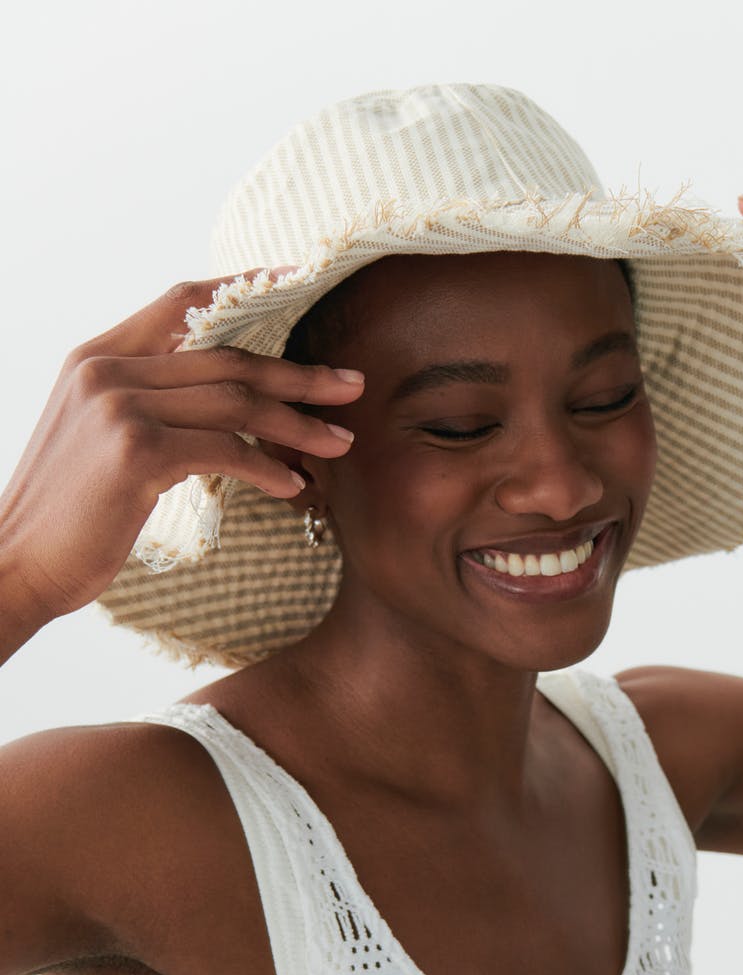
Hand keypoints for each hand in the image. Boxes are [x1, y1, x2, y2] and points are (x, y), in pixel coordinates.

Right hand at [0, 272, 363, 623]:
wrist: (16, 562)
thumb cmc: (68, 515)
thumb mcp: (98, 439)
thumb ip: (148, 405)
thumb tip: (224, 407)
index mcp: (98, 357)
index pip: (183, 302)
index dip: (247, 287)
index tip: (303, 285)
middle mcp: (106, 370)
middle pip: (226, 358)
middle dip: (297, 374)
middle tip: (351, 386)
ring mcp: (119, 408)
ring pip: (234, 403)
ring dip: (296, 425)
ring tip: (340, 442)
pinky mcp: (136, 452)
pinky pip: (224, 451)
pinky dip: (266, 468)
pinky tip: (293, 486)